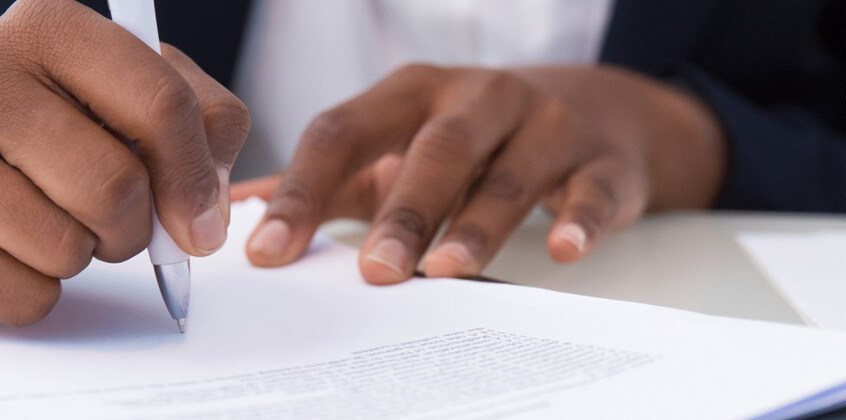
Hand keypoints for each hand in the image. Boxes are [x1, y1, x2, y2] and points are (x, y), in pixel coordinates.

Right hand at [0, 0, 247, 325]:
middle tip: (111, 218)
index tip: (198, 221)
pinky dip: (37, 293)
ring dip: (81, 257)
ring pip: (67, 248)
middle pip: (114, 186)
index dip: (194, 176)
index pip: (159, 103)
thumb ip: (204, 130)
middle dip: (133, 227)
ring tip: (49, 222)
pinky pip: (24, 296)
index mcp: (48, 25)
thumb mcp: (137, 99)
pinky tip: (10, 251)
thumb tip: (203, 216)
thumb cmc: (56, 130)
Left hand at [237, 64, 721, 283]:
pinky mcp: (603, 162)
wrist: (599, 109)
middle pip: (436, 151)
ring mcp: (546, 125)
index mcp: (410, 93)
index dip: (303, 190)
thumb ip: (327, 181)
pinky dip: (580, 219)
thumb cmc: (474, 138)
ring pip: (510, 174)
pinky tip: (562, 251)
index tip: (269, 252)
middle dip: (403, 213)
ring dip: (478, 224)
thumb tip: (241, 214)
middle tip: (374, 272)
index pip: (343, 131)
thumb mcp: (397, 143)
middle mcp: (478, 98)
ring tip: (448, 272)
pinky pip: (593, 190)